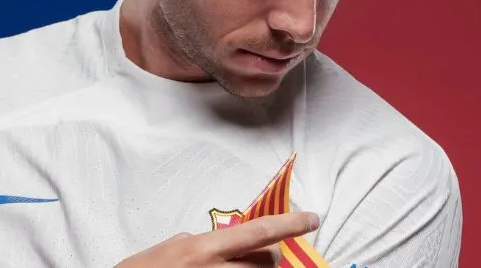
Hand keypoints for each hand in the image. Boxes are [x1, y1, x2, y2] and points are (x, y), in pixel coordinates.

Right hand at [115, 212, 319, 266]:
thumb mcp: (167, 249)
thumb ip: (196, 242)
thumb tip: (215, 240)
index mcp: (203, 249)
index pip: (260, 233)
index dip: (291, 225)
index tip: (313, 218)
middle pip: (269, 261)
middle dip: (269, 255)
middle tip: (259, 253)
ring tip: (234, 263)